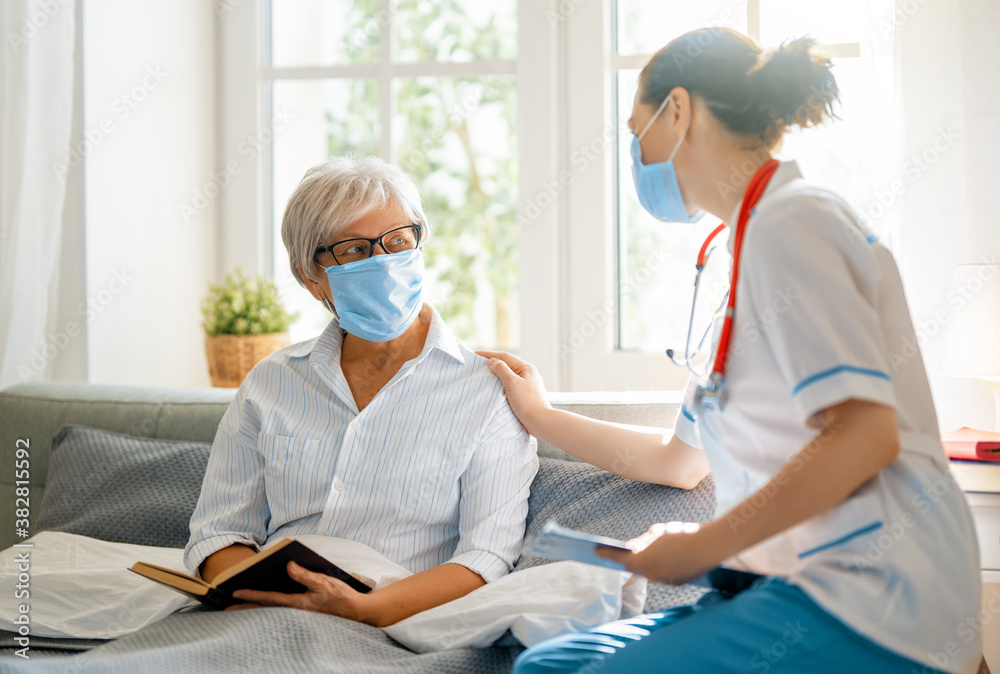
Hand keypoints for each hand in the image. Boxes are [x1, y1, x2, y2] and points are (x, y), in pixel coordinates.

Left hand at [226, 561, 372, 623]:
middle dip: (245, 608)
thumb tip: (289, 566)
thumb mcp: (324, 582)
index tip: (235, 593)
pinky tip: (260, 607)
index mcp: (298, 603)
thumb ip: (305, 575)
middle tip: (226, 609)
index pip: (269, 598)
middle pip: (264, 609)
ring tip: (238, 608)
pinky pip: (279, 612)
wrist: (355, 611)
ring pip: (270, 612)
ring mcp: (297, 615)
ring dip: (254, 610)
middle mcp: (295, 611)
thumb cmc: (340, 596)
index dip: (251, 595)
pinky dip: (266, 609)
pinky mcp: (302, 614)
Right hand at [475, 350, 551, 435]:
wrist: (540, 422)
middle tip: (478, 363)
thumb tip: (493, 361)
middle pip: (507, 365)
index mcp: (526, 368)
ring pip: (509, 376)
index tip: (476, 353)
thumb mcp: (512, 382)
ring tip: (485, 375)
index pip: (505, 357)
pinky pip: (511, 386)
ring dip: (497, 375)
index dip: (489, 354)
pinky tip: (495, 389)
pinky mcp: (526, 396)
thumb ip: (502, 369)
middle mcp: (528, 375)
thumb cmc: (527, 402)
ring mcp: (528, 385)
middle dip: (493, 363)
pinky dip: (501, 385)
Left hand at [595, 522, 717, 584]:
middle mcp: (650, 574)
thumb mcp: (658, 533)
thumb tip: (629, 546)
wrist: (708, 547)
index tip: (595, 550)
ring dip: (644, 563)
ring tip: (639, 555)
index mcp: (642, 561)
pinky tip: (660, 559)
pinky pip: (663, 574)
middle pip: (633, 567)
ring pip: (649, 571)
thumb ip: (642, 541)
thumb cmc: (681, 535)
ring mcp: (663, 580)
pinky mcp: (676, 583)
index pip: (619, 557)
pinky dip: (659, 567)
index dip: (606, 553)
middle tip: (617, 553)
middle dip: (627, 559)